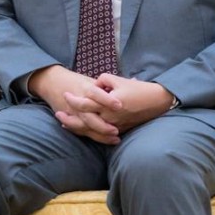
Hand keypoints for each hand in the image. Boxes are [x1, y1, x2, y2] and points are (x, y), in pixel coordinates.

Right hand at [28, 65, 121, 143]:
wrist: (52, 82)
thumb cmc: (76, 81)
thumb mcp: (92, 80)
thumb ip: (110, 84)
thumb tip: (134, 81)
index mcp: (86, 88)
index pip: (96, 93)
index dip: (107, 99)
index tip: (119, 105)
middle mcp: (79, 102)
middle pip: (90, 116)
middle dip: (103, 125)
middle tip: (117, 131)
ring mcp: (74, 113)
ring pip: (86, 127)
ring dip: (101, 134)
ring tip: (115, 139)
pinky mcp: (70, 119)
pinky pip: (81, 131)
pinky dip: (93, 136)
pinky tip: (106, 141)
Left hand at [58, 74, 174, 141]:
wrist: (156, 102)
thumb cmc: (137, 89)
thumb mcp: (119, 80)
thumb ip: (102, 81)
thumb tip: (93, 85)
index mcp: (107, 103)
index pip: (85, 103)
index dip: (73, 100)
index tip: (65, 94)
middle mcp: (109, 117)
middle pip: (84, 120)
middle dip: (69, 117)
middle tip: (58, 113)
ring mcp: (114, 126)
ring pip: (90, 130)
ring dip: (76, 127)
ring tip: (64, 123)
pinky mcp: (119, 130)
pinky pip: (100, 134)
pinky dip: (89, 132)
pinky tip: (81, 129)